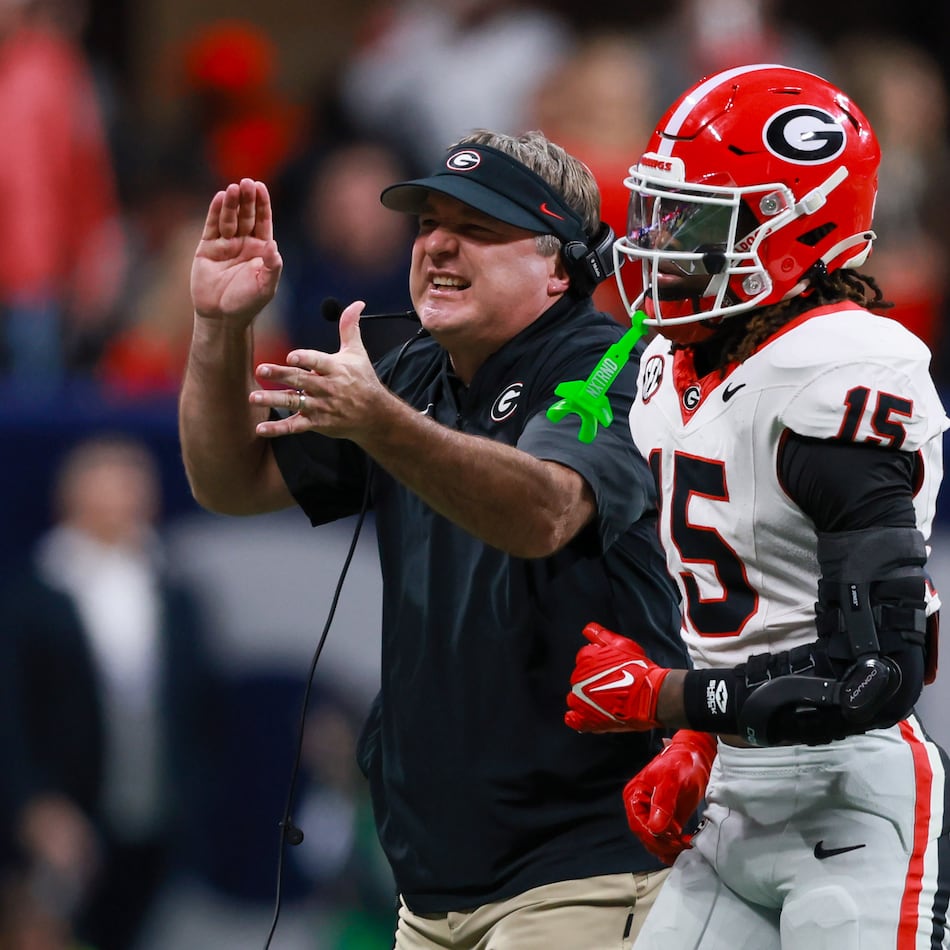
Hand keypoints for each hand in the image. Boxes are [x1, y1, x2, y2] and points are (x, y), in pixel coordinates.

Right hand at [191, 178, 282, 325]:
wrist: (222, 317)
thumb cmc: (247, 303)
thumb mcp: (266, 286)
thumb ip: (272, 266)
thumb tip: (273, 246)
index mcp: (261, 249)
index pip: (262, 221)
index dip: (262, 204)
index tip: (261, 187)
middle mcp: (243, 243)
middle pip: (246, 215)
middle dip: (247, 199)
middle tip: (247, 182)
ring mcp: (225, 244)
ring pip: (229, 218)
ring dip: (232, 203)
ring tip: (233, 188)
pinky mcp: (207, 248)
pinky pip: (212, 226)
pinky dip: (215, 212)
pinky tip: (219, 198)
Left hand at [252, 300, 389, 438]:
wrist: (375, 415)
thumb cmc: (363, 380)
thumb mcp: (358, 353)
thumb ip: (350, 327)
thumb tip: (357, 303)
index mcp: (336, 369)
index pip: (318, 362)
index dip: (305, 359)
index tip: (291, 357)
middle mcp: (327, 388)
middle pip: (301, 380)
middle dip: (281, 375)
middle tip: (261, 370)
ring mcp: (321, 407)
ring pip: (294, 403)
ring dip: (273, 400)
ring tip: (254, 397)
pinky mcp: (317, 423)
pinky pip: (295, 427)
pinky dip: (278, 429)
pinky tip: (260, 428)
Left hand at [565, 622, 670, 731]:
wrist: (651, 696)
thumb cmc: (639, 669)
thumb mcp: (622, 645)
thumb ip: (601, 636)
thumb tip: (588, 628)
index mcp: (585, 659)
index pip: (584, 657)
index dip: (597, 662)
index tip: (608, 668)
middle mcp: (578, 679)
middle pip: (579, 678)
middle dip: (591, 680)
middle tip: (610, 684)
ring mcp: (581, 701)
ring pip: (575, 698)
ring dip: (585, 698)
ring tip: (604, 700)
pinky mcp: (587, 720)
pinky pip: (574, 720)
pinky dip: (577, 718)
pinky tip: (585, 716)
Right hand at [623, 729, 715, 864]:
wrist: (695, 759)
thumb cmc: (680, 763)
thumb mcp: (671, 779)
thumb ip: (663, 802)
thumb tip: (655, 827)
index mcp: (634, 796)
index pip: (638, 824)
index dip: (653, 837)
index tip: (672, 841)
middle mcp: (639, 808)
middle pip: (646, 836)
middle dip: (663, 845)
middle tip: (682, 845)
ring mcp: (652, 815)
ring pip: (655, 842)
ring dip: (669, 849)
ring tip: (686, 846)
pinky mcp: (666, 821)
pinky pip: (665, 840)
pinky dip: (674, 847)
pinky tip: (685, 846)